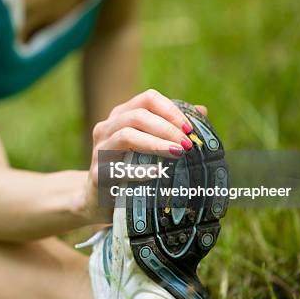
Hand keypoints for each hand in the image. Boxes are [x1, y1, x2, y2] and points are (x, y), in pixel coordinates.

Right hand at [82, 89, 206, 222]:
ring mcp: (99, 150)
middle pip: (137, 115)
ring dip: (155, 143)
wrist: (97, 199)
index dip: (171, 110)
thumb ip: (171, 127)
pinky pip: (118, 168)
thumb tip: (202, 111)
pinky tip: (158, 173)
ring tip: (177, 153)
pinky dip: (140, 170)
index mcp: (121, 116)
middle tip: (187, 144)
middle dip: (166, 128)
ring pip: (126, 135)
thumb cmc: (129, 169)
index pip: (147, 99)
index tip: (190, 128)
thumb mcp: (148, 146)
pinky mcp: (97, 175)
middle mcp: (106, 128)